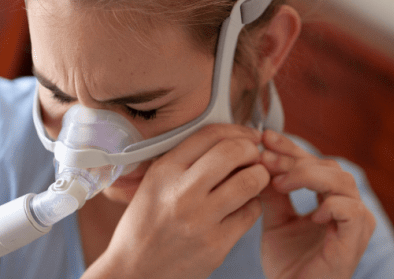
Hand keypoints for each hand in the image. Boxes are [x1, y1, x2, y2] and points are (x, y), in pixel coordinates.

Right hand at [90, 124, 269, 278]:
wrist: (134, 272)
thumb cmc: (145, 226)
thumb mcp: (153, 185)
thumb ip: (184, 162)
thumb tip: (228, 140)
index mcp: (164, 172)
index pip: (210, 134)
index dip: (237, 130)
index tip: (247, 136)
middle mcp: (182, 192)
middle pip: (234, 152)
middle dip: (252, 151)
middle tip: (254, 158)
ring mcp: (201, 219)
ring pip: (250, 181)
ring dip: (259, 176)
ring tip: (254, 180)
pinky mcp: (216, 244)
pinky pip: (251, 212)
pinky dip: (252, 205)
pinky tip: (242, 207)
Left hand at [258, 130, 375, 278]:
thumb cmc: (289, 265)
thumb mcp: (275, 221)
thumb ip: (272, 194)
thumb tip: (259, 161)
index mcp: (332, 199)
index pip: (314, 163)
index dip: (291, 148)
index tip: (265, 138)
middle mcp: (349, 206)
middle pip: (328, 166)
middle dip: (294, 159)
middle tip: (266, 158)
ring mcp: (356, 222)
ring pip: (341, 181)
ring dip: (307, 176)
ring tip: (279, 182)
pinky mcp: (356, 239)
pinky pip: (351, 211)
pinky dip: (329, 207)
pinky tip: (309, 214)